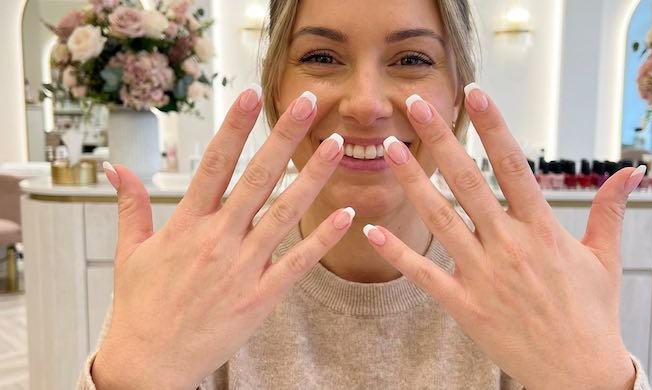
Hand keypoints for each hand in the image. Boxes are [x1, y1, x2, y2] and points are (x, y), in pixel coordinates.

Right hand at [92, 88, 352, 388]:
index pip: (214, 164)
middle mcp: (217, 240)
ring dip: (313, 178)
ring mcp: (241, 268)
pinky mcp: (260, 297)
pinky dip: (323, 239)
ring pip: (284, 213)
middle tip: (308, 104)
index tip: (250, 95)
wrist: (149, 364)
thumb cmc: (140, 308)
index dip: (234, 127)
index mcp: (186, 225)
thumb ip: (131, 206)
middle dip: (284, 138)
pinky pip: (298, 262)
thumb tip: (116, 169)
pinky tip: (346, 214)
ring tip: (338, 146)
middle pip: (256, 178)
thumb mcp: (129, 253)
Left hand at [364, 88, 642, 388]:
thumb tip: (630, 173)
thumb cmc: (591, 314)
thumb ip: (609, 211)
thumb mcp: (605, 259)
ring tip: (388, 149)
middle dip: (441, 140)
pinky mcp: (465, 305)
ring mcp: (484, 276)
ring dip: (412, 183)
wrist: (578, 373)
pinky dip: (399, 253)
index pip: (514, 165)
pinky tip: (373, 230)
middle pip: (469, 182)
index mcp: (543, 229)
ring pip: (441, 219)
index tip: (474, 94)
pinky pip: (425, 275)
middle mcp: (510, 246)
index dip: (492, 127)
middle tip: (415, 106)